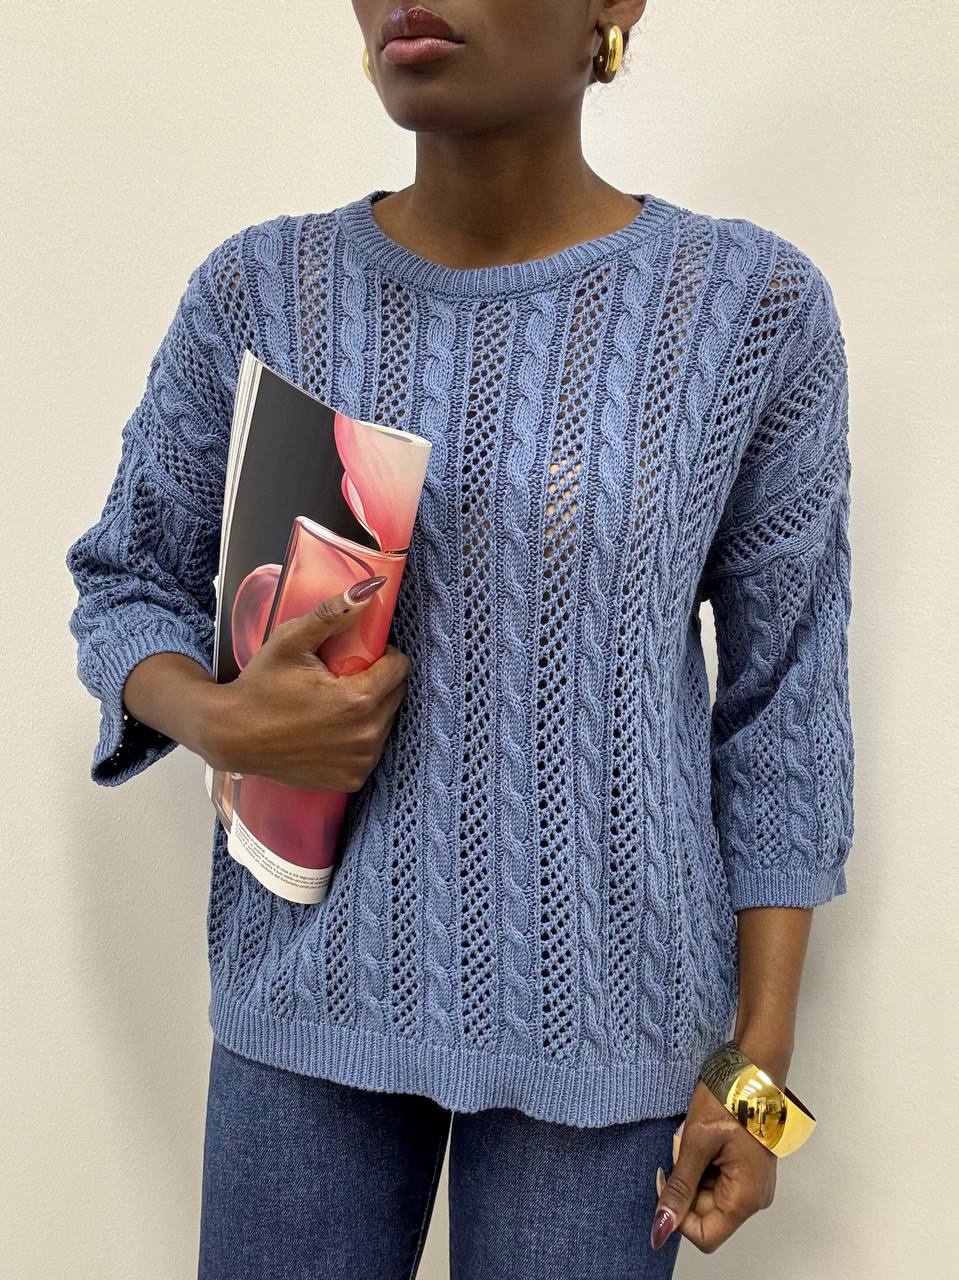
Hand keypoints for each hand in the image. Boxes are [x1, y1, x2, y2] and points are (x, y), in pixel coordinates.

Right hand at [202, 576, 409, 791]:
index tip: (358, 656)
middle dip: (378, 681)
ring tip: (335, 702)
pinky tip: (332, 729)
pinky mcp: (351, 778)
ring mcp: (360, 761)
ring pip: (386, 722)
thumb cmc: (259, 687)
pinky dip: (359, 738)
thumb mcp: (290, 641)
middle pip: (396, 695)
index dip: (383, 656)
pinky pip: (371, 749)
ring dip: (371, 709)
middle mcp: (367, 735)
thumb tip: (368, 590)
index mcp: (358, 699)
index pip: (400, 668)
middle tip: (342, 676)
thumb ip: (331, 614)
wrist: (232, 736)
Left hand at [649, 1080, 776, 1253]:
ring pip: (708, 1195)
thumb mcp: (696, 1143)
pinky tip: (704, 1137)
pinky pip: (718, 1180)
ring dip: (693, 1170)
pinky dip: (703, 1163)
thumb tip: (661, 1228)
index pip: (704, 1236)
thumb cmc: (729, 1099)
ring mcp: (753, 1183)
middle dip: (686, 1184)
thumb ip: (679, 1188)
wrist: (753, 1068)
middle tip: (683, 1146)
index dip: (678, 1214)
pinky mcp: (748, 1169)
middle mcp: (754, 1198)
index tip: (666, 1178)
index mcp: (745, 1198)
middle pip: (705, 1214)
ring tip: (695, 1137)